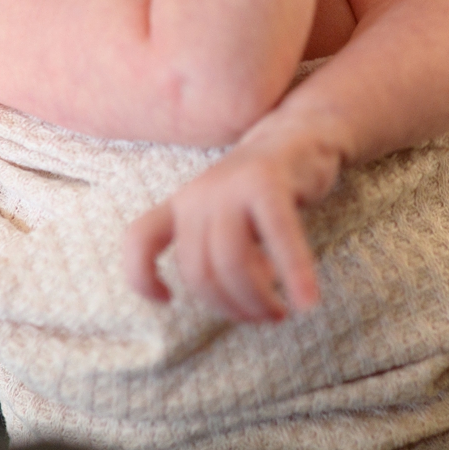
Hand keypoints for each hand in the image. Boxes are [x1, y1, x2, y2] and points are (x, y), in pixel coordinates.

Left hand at [121, 125, 340, 321]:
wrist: (299, 133)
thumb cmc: (264, 190)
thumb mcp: (226, 218)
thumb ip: (221, 252)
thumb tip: (239, 301)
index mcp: (183, 204)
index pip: (141, 239)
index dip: (142, 276)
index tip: (168, 300)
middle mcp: (199, 194)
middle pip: (199, 270)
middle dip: (230, 306)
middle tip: (263, 316)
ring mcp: (231, 186)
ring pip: (231, 261)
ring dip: (256, 299)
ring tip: (278, 312)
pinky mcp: (268, 182)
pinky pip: (279, 238)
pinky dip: (294, 273)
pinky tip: (307, 302)